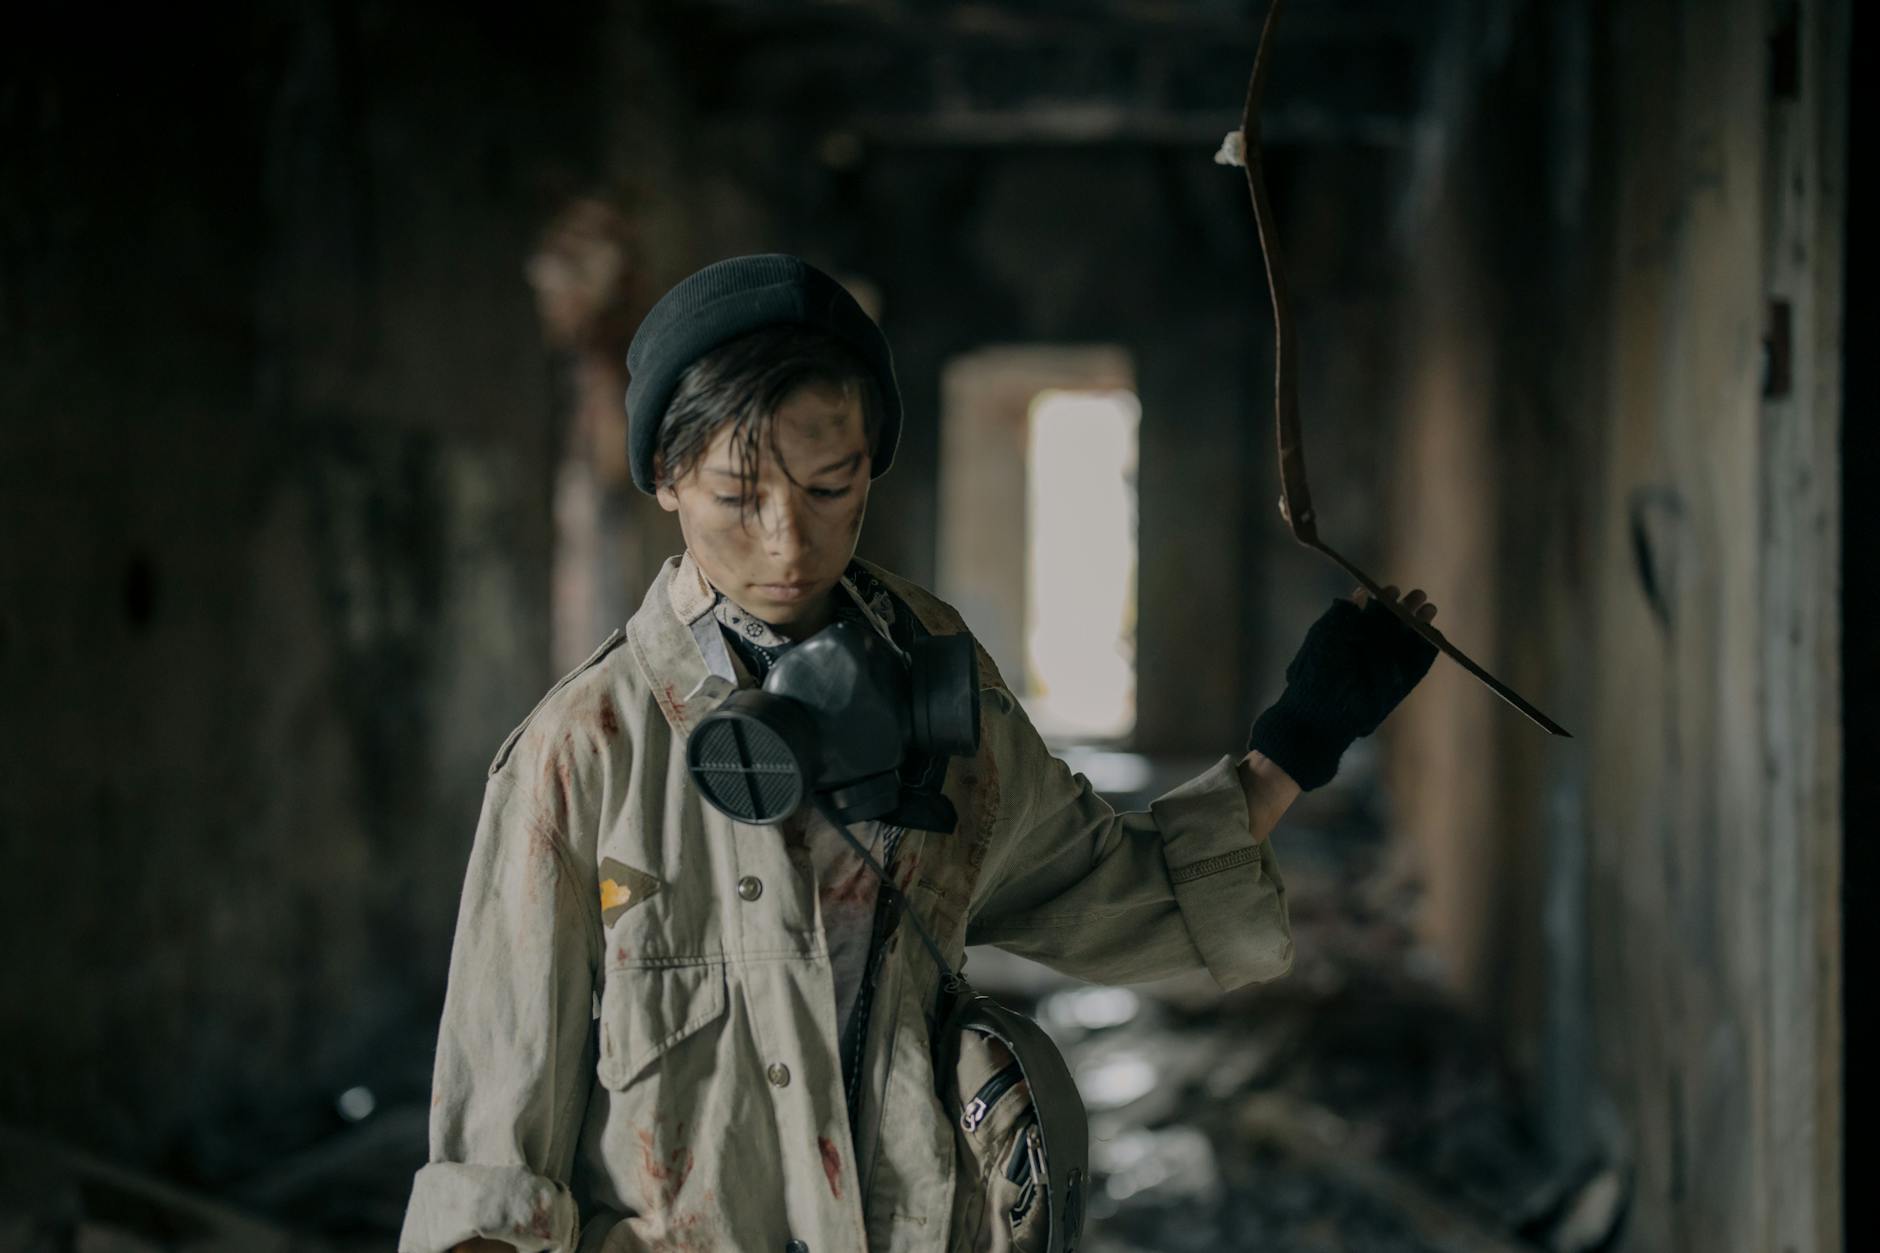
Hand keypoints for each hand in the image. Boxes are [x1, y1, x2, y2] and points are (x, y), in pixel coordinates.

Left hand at [1244, 584, 1439, 790]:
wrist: (1322, 710)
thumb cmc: (1317, 671)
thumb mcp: (1325, 636)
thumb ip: (1343, 615)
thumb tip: (1360, 594)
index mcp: (1351, 634)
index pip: (1373, 611)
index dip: (1383, 598)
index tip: (1391, 590)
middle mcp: (1371, 648)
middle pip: (1395, 622)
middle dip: (1407, 607)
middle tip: (1418, 595)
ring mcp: (1387, 665)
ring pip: (1409, 639)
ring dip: (1420, 623)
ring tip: (1428, 609)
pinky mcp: (1401, 683)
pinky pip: (1419, 662)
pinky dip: (1427, 647)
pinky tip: (1431, 632)